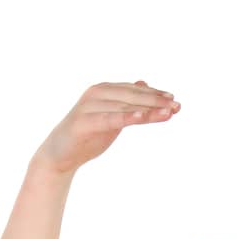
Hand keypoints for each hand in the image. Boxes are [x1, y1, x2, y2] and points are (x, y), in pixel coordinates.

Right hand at [35, 79, 179, 174]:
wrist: (60, 154)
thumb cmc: (87, 135)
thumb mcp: (112, 116)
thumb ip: (127, 101)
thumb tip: (144, 83)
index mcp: (105, 90)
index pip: (135, 90)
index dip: (155, 95)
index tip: (175, 101)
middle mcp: (97, 93)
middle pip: (133, 95)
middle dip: (156, 101)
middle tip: (177, 106)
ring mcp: (89, 106)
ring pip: (125, 106)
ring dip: (148, 109)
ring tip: (168, 112)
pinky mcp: (84, 121)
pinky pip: (110, 118)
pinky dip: (127, 116)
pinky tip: (143, 116)